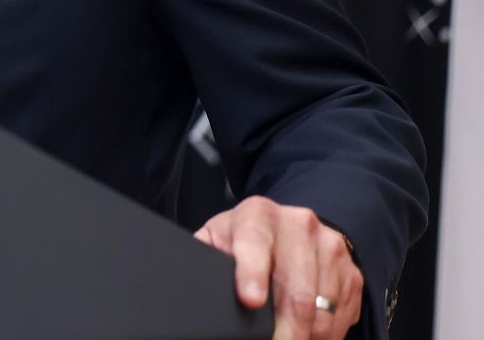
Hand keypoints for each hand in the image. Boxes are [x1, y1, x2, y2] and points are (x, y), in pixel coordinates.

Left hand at [195, 196, 362, 339]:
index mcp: (257, 215)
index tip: (249, 300)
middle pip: (296, 290)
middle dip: (284, 329)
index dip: (252, 273)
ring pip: (322, 310)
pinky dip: (324, 334)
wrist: (290, 225)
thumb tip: (192, 283)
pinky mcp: (352, 272)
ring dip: (306, 335)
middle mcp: (299, 226)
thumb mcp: (219, 238)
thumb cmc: (244, 239)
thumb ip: (207, 256)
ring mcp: (331, 249)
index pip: (254, 243)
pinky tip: (307, 335)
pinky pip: (342, 316)